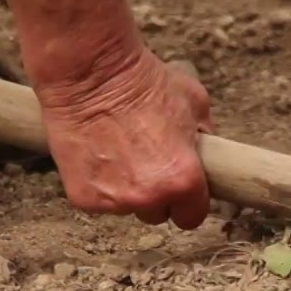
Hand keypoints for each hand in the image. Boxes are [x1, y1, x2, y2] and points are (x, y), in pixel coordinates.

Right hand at [38, 48, 214, 229]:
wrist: (91, 74)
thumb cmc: (143, 82)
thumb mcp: (194, 102)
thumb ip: (203, 137)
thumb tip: (206, 153)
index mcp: (183, 181)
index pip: (192, 216)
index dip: (187, 202)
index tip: (180, 189)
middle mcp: (148, 197)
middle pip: (157, 213)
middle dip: (154, 193)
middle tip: (145, 160)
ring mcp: (113, 201)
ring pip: (126, 206)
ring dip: (125, 188)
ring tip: (117, 151)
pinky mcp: (83, 198)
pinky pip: (97, 199)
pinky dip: (97, 183)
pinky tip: (97, 153)